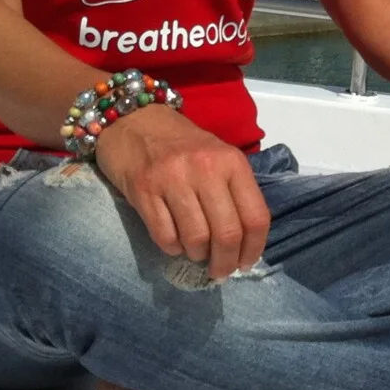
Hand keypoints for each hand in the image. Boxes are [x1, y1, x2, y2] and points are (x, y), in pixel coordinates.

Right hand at [91, 104, 271, 279]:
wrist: (133, 118)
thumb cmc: (182, 143)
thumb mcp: (218, 156)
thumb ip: (234, 191)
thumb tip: (245, 241)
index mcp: (232, 162)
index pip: (256, 217)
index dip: (254, 249)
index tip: (246, 263)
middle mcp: (206, 169)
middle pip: (227, 233)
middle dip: (225, 262)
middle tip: (220, 271)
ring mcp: (173, 179)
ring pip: (196, 239)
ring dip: (197, 255)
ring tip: (196, 252)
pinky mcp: (143, 190)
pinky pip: (165, 236)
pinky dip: (172, 249)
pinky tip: (174, 243)